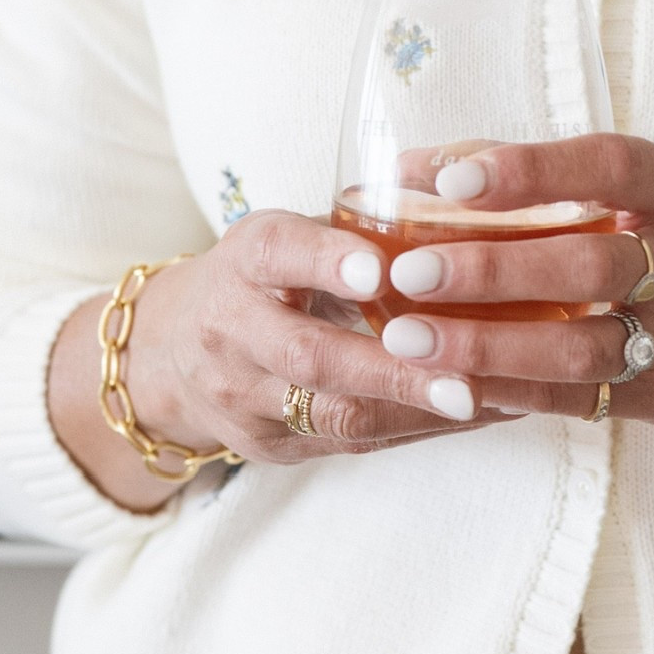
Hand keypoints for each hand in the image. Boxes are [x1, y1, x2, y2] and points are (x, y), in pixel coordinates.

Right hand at [125, 211, 516, 462]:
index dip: (328, 261)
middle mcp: (233, 328)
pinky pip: (348, 444)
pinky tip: (468, 417)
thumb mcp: (293, 238)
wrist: (174, 350)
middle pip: (310, 355)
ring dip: (412, 410)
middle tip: (464, 379)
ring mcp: (244, 395)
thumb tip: (464, 209)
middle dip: (392, 370)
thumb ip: (357, 231)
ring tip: (479, 403)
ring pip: (332, 413)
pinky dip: (413, 429)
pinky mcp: (267, 442)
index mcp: (246, 259)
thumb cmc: (267, 279)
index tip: (379, 271)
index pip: (280, 254)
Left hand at [377, 134, 653, 429]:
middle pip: (589, 264)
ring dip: (487, 345)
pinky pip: (580, 399)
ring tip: (409, 337)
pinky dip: (511, 391)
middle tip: (411, 270)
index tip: (452, 176)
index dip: (531, 169)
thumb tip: (424, 165)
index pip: (611, 166)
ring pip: (581, 347)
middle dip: (492, 268)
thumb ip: (557, 178)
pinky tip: (448, 382)